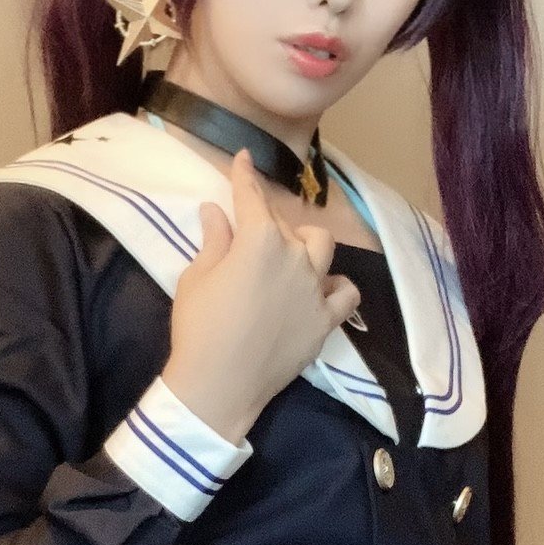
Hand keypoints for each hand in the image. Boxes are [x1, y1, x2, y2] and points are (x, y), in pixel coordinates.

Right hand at [163, 147, 361, 441]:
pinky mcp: (325, 321)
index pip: (252, 198)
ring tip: (292, 256)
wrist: (217, 386)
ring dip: (307, 245)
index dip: (245, 176)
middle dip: (267, 223)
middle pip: (285, 225)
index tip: (244, 158)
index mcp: (259, 240)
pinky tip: (323, 289)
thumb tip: (216, 211)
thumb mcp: (197, 278)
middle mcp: (295, 257)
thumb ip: (214, 241)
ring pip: (323, 249)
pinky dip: (337, 286)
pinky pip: (346, 294)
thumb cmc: (199, 328)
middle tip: (247, 236)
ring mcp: (315, 290)